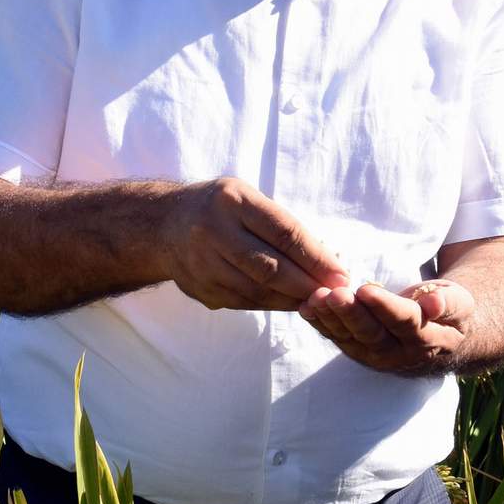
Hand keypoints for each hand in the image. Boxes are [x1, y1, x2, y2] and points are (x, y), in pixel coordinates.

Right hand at [167, 177, 347, 310]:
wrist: (162, 226)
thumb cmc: (221, 209)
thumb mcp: (247, 198)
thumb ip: (282, 225)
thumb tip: (329, 259)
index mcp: (233, 200)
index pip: (284, 232)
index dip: (317, 257)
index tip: (341, 273)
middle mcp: (213, 231)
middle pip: (270, 267)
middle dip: (308, 284)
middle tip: (335, 294)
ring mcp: (202, 263)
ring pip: (258, 291)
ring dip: (293, 300)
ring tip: (318, 301)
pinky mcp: (199, 289)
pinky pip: (244, 302)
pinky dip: (272, 304)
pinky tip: (290, 303)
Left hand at [300, 278, 475, 374]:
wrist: (441, 340)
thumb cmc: (450, 312)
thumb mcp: (459, 304)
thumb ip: (448, 303)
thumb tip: (434, 303)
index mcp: (428, 339)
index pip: (404, 322)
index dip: (384, 307)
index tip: (365, 289)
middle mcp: (399, 353)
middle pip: (371, 334)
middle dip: (351, 314)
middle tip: (334, 294)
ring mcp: (376, 356)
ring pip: (350, 338)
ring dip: (330, 319)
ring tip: (315, 298)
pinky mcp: (359, 352)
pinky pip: (338, 338)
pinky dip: (321, 324)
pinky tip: (306, 307)